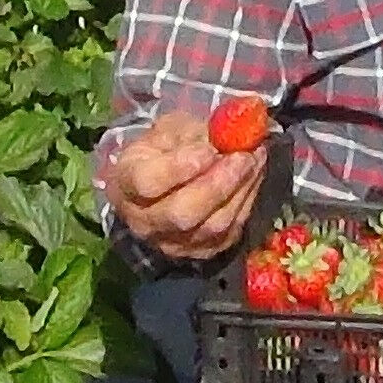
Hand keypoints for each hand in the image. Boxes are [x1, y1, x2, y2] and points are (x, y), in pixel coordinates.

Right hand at [103, 102, 269, 261]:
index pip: (148, 183)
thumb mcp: (168, 131)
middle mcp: (144, 221)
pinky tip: (254, 175)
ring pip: (212, 226)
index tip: (208, 149)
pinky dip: (247, 200)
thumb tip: (231, 131)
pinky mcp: (202, 251)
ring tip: (255, 159)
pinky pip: (230, 231)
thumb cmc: (161, 153)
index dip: (179, 167)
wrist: (161, 187)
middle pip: (182, 213)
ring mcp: (173, 243)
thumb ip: (194, 133)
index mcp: (126, 184)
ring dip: (240, 190)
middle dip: (218, 183)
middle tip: (243, 156)